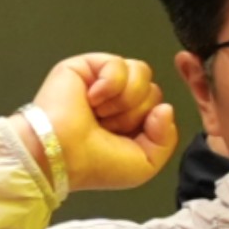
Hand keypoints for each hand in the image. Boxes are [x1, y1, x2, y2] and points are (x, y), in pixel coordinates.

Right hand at [25, 53, 178, 192]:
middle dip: (135, 113)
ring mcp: (101, 81)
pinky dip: (110, 84)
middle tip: (107, 127)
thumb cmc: (95, 164)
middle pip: (153, 89)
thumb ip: (166, 138)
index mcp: (130, 119)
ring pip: (141, 72)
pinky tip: (92, 99)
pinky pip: (118, 64)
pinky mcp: (84, 66)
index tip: (126, 137)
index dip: (151, 124)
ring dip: (124, 100)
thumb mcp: (146, 163)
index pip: (160, 106)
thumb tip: (165, 107)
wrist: (62, 156)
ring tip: (100, 113)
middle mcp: (116, 99)